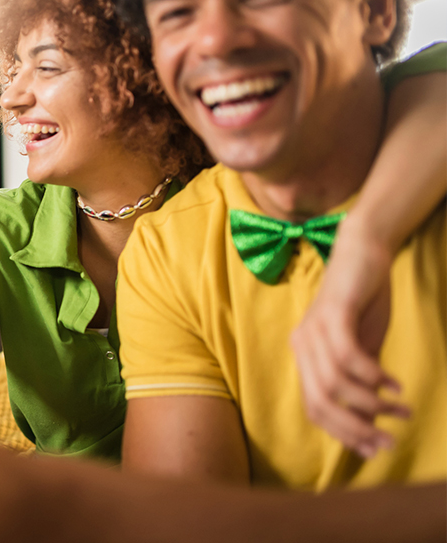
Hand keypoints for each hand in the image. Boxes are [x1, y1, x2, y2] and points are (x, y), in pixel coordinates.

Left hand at [290, 220, 409, 457]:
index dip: (342, 433)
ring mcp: (313, 329)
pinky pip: (347, 356)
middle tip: (389, 440)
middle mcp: (301, 345)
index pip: (314, 408)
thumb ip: (360, 382)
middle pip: (319, 402)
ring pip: (334, 383)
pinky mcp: (332, 313)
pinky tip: (394, 383)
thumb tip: (367, 421)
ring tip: (400, 409)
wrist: (363, 253)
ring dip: (370, 403)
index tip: (374, 449)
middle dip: (354, 428)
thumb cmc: (363, 302)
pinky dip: (371, 375)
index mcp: (304, 356)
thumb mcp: (363, 348)